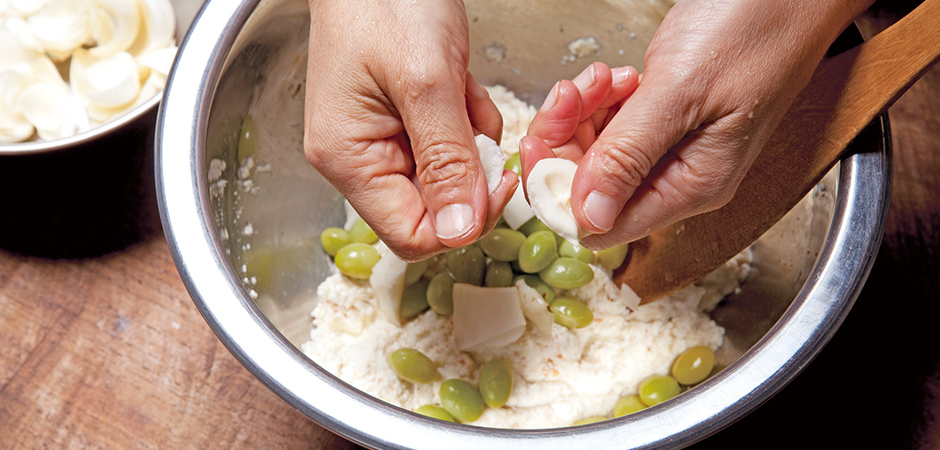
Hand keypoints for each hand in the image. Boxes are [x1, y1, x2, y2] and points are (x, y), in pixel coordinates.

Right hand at [304, 0, 516, 260]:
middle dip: (469, 167)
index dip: (464, 220)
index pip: (412, 235)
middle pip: (433, 207)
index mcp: (349, 160)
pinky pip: (449, 144)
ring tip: (459, 86)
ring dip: (470, 137)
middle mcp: (359, 160)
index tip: (499, 179)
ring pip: (448, 175)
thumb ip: (447, 160)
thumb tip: (461, 232)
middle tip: (474, 116)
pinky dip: (466, 117)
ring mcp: (380, 140)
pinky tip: (457, 80)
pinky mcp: (402, 121)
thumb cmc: (386, 1)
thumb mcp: (426, 81)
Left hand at [522, 0, 872, 248]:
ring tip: (602, 78)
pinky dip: (602, 99)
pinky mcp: (666, 119)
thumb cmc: (754, 29)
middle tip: (567, 98)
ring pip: (597, 152)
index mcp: (691, 187)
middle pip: (591, 187)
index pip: (603, 226)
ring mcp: (672, 147)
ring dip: (583, 113)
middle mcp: (679, 177)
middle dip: (567, 142)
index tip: (540, 149)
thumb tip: (587, 215)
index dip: (559, 193)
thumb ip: (629, 156)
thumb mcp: (681, 92)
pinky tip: (617, 76)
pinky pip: (613, 124)